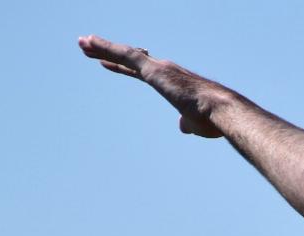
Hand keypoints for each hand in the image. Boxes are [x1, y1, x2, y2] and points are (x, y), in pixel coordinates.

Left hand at [77, 35, 224, 137]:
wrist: (221, 110)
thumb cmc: (214, 119)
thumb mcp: (196, 124)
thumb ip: (187, 123)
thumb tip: (183, 125)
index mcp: (173, 81)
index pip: (142, 71)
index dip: (123, 67)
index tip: (107, 62)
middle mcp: (165, 69)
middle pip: (130, 58)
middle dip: (108, 52)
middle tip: (88, 47)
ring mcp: (159, 68)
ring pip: (124, 53)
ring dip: (102, 47)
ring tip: (82, 43)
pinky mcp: (154, 70)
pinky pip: (125, 55)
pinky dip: (106, 47)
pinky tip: (90, 43)